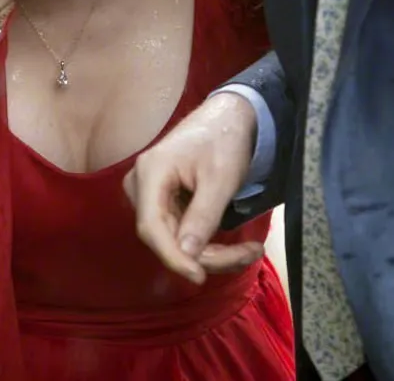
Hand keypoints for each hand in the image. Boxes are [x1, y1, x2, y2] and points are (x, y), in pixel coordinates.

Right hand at [124, 93, 262, 283]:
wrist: (228, 116)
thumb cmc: (224, 140)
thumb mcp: (220, 179)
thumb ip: (202, 217)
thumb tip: (186, 256)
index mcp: (150, 174)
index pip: (151, 228)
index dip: (173, 257)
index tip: (199, 277)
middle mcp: (141, 186)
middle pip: (166, 238)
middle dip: (207, 255)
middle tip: (250, 254)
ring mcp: (150, 195)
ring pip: (176, 240)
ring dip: (212, 253)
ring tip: (252, 251)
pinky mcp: (164, 203)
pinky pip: (182, 233)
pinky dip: (209, 243)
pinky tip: (238, 247)